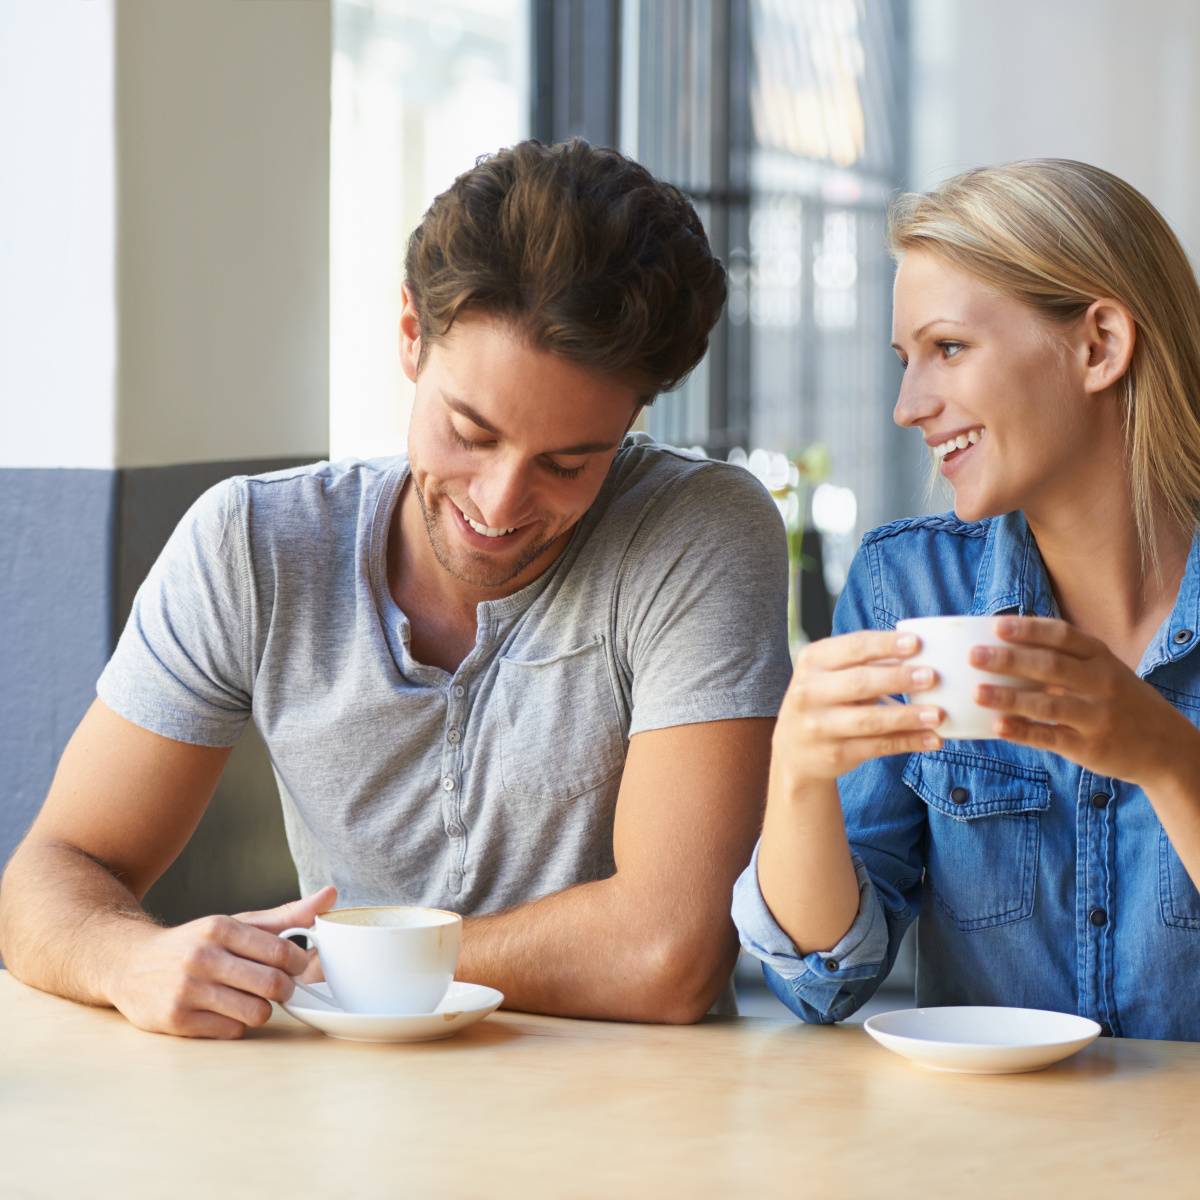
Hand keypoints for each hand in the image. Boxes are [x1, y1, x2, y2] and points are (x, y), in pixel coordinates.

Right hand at [109, 886, 336, 1038]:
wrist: (128, 964)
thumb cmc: (196, 944)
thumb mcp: (236, 924)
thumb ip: (286, 916)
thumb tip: (332, 896)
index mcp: (221, 928)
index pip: (283, 952)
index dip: (301, 964)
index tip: (298, 967)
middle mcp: (203, 957)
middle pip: (274, 985)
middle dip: (284, 990)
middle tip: (277, 987)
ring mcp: (187, 990)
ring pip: (256, 1013)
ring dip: (261, 1010)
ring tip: (248, 999)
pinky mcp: (176, 1021)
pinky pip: (231, 1032)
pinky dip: (235, 1025)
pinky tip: (222, 1011)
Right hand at [775, 630, 943, 783]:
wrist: (795, 748)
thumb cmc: (824, 698)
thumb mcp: (830, 672)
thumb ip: (865, 661)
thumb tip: (918, 650)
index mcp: (812, 661)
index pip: (852, 647)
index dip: (885, 644)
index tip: (916, 643)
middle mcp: (810, 692)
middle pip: (860, 682)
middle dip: (898, 679)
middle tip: (932, 676)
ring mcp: (820, 726)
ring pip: (870, 720)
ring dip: (908, 717)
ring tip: (938, 714)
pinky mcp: (835, 753)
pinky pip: (878, 747)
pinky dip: (908, 742)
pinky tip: (932, 739)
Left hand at [972, 617, 1196, 786]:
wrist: (1166, 747)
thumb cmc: (1120, 702)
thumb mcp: (1104, 672)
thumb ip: (1065, 660)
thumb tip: (1005, 648)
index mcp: (1101, 658)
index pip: (1062, 636)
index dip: (1029, 630)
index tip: (996, 626)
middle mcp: (1101, 683)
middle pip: (1051, 666)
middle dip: (1010, 659)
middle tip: (974, 655)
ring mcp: (1097, 716)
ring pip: (1048, 703)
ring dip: (1009, 697)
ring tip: (977, 693)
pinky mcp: (1090, 747)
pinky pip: (1051, 737)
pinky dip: (1023, 731)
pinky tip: (998, 726)